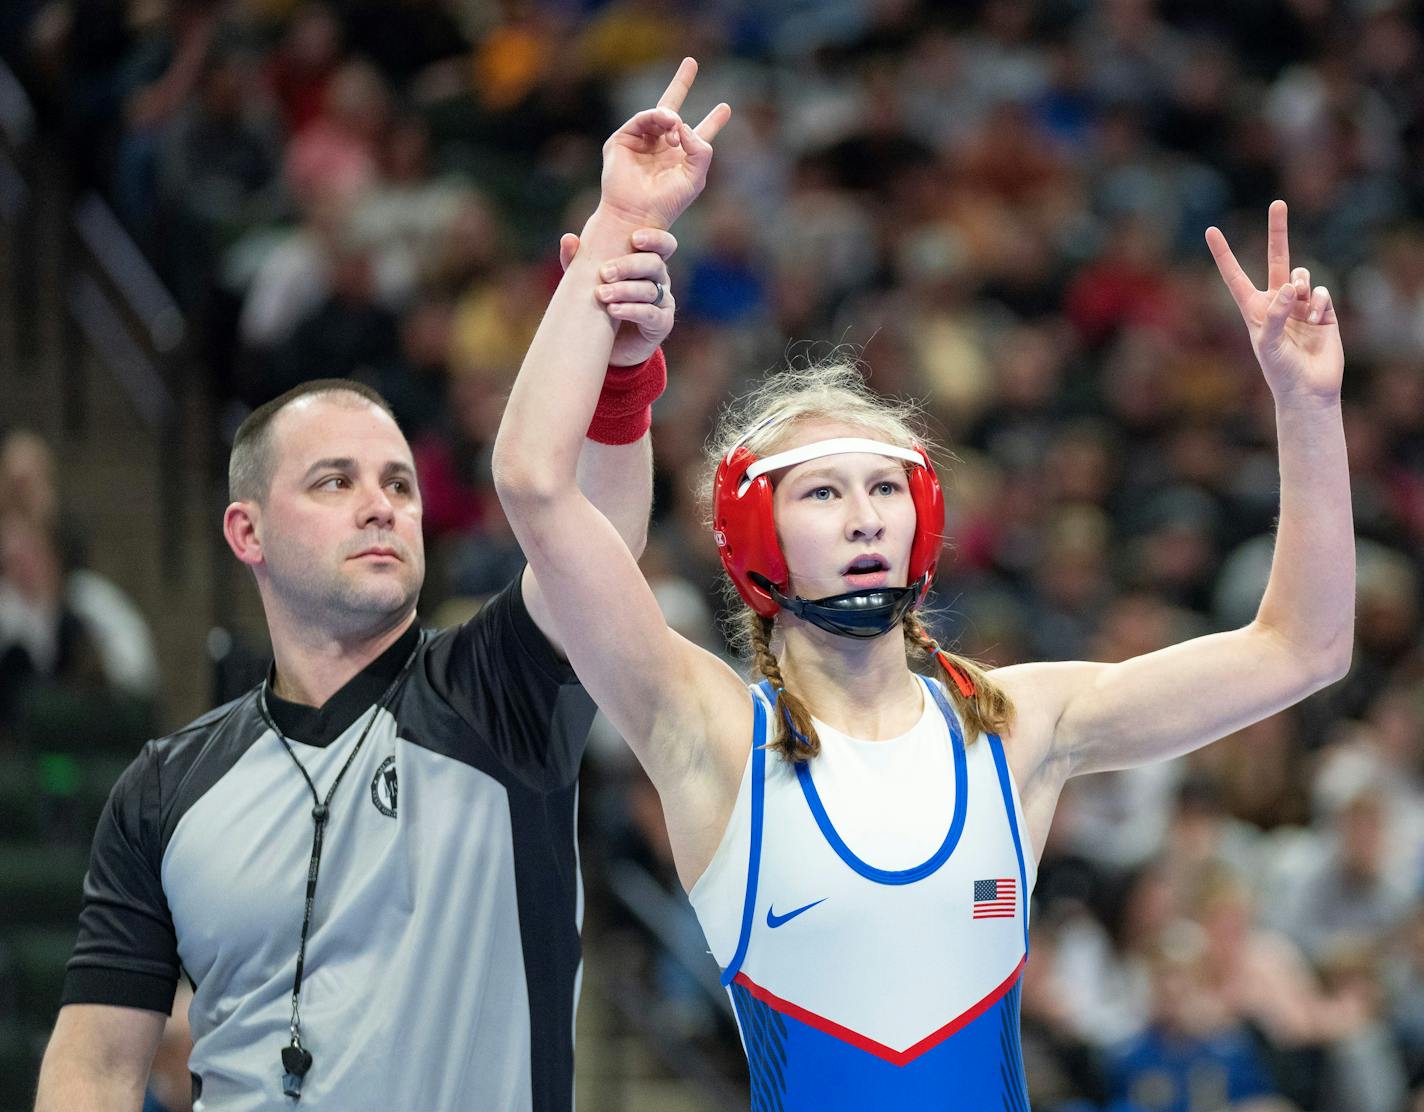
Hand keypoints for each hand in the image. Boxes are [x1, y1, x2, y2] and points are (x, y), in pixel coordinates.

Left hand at [561, 228, 677, 366]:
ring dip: (624, 291)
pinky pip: (651, 314)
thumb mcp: (587, 281)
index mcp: (646, 262)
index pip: (662, 244)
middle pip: (654, 264)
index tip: (635, 239)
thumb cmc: (600, 305)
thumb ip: (578, 261)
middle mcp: (659, 279)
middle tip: (605, 273)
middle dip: (629, 266)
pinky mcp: (661, 324)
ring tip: (601, 295)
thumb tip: (568, 238)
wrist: (606, 346)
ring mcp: (663, 302)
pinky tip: (613, 310)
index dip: (654, 239)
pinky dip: (631, 311)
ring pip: (649, 290)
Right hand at [599, 57, 730, 230]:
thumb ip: (701, 149)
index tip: (726, 108)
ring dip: (670, 116)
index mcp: (681, 158)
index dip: (713, 121)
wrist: (637, 214)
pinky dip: (655, 118)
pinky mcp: (623, 140)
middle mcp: (661, 147)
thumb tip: (684, 124)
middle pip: (673, 110)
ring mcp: (641, 142)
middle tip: (692, 61)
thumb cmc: (667, 202)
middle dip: (682, 84)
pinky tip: (668, 123)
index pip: (699, 134)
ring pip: (660, 115)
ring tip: (675, 123)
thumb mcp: (695, 177)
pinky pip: (642, 119)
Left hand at [1207, 200, 1342, 403]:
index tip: (1211, 230)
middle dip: (1278, 231)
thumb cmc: (1280, 370)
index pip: (1235, 276)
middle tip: (1278, 203)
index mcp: (1253, 309)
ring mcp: (1300, 303)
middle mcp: (1276, 301)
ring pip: (1301, 274)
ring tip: (1301, 306)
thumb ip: (1277, 314)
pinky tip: (1316, 318)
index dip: (1224, 254)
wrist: (1309, 388)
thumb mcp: (1269, 344)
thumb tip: (1290, 287)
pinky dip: (1318, 302)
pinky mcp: (1323, 310)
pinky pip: (1320, 291)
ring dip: (1300, 285)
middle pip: (1277, 258)